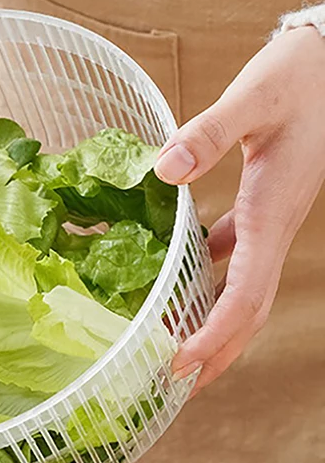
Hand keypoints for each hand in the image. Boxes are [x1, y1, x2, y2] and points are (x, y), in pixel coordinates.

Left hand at [155, 26, 324, 393]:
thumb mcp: (252, 98)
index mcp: (271, 213)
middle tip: (177, 384)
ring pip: (245, 291)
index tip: (181, 363)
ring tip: (180, 352)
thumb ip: (209, 133)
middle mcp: (273, 229)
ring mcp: (270, 223)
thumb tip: (164, 170)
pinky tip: (182, 286)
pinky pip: (236, 261)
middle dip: (218, 352)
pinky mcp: (262, 209)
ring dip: (215, 326)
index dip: (214, 334)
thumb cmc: (299, 78)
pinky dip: (211, 284)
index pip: (247, 293)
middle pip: (250, 310)